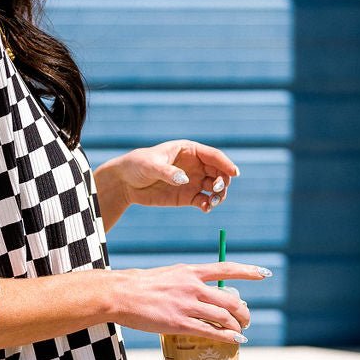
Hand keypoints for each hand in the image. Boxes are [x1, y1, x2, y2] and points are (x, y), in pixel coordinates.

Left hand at [109, 140, 240, 213]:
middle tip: (216, 189)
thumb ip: (167, 172)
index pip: (214, 156)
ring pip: (215, 188)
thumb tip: (184, 179)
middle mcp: (195, 166)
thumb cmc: (137, 165)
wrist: (126, 182)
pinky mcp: (187, 197)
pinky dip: (208, 205)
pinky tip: (205, 208)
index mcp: (189, 150)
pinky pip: (204, 201)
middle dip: (223, 181)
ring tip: (211, 201)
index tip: (234, 173)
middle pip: (219, 172)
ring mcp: (193, 181)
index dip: (226, 164)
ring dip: (218, 195)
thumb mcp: (151, 166)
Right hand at [112, 260, 271, 342]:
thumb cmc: (142, 285)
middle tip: (246, 319)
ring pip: (224, 317)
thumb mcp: (170, 275)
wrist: (120, 294)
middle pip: (231, 299)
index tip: (265, 274)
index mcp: (190, 271)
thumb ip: (189, 283)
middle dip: (244, 311)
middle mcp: (193, 286)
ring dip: (237, 326)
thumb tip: (206, 295)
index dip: (249, 271)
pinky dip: (228, 337)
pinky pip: (211, 332)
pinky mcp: (179, 323)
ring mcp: (187, 305)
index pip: (226, 268)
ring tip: (241, 332)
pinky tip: (236, 340)